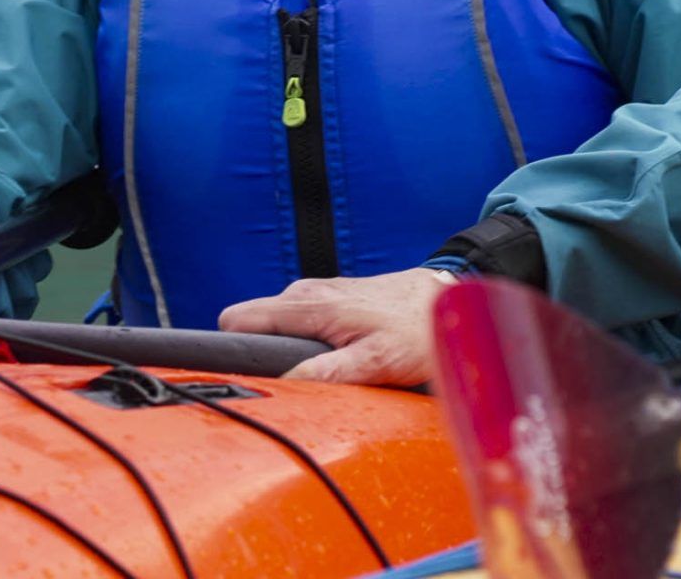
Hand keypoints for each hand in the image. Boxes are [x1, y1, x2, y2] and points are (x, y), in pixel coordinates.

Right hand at [219, 268, 451, 386]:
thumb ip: (329, 373)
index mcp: (306, 305)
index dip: (231, 351)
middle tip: (286, 388)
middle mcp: (304, 294)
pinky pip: (296, 326)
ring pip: (275, 328)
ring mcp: (316, 295)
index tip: (239, 380)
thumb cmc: (417, 331)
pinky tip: (328, 361)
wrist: (449, 300)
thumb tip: (284, 386)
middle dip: (260, 357)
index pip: (237, 322)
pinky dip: (303, 345)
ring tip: (314, 377)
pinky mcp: (329, 301)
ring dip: (286, 354)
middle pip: (251, 327)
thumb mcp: (377, 361)